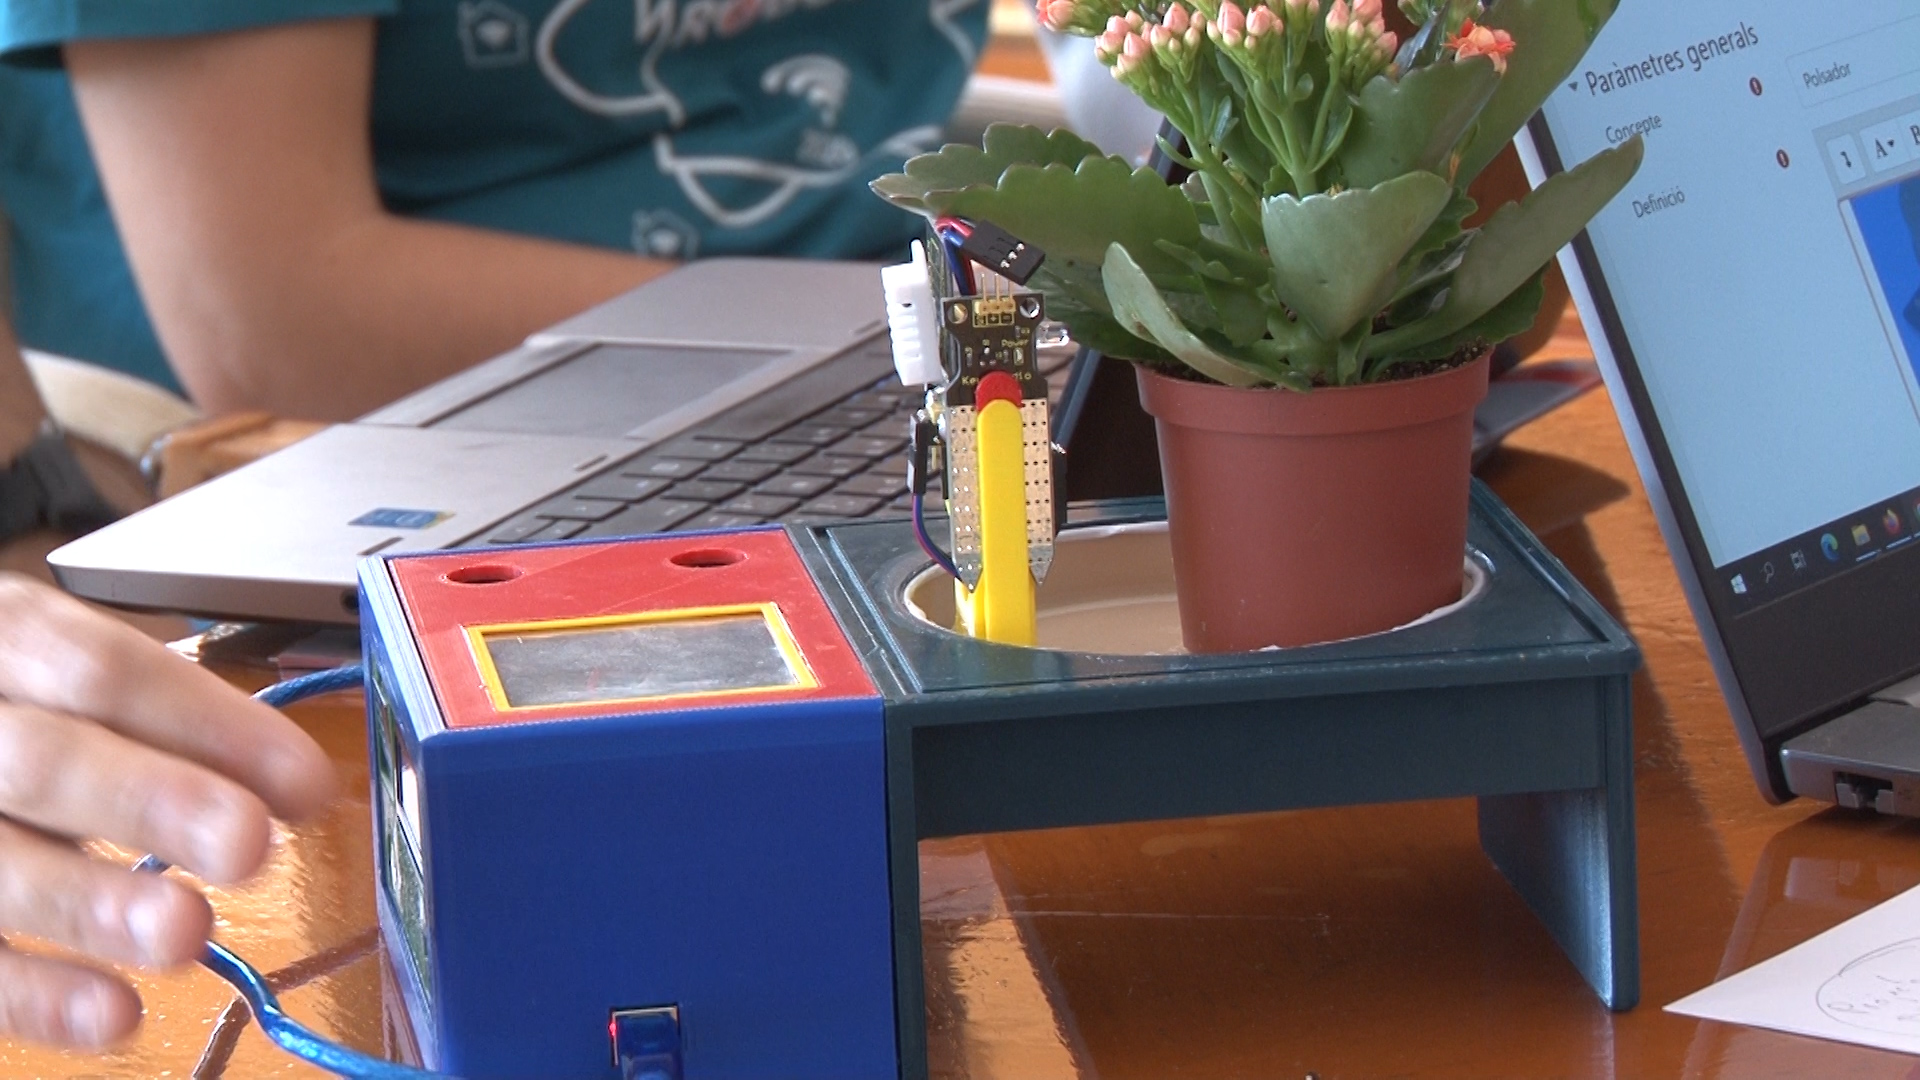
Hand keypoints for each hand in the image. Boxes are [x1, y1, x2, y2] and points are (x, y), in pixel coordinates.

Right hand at [0, 574, 336, 1047]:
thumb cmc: (24, 707)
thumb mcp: (72, 674)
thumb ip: (169, 723)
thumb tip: (301, 788)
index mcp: (7, 639)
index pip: (103, 671)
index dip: (209, 725)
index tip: (306, 782)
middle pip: (45, 762)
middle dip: (151, 801)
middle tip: (246, 844)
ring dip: (95, 905)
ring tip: (187, 934)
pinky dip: (36, 997)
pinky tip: (116, 1016)